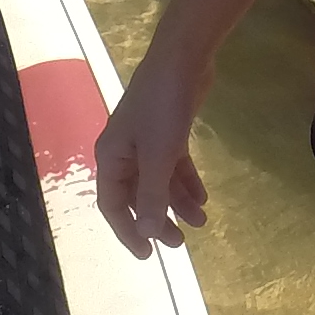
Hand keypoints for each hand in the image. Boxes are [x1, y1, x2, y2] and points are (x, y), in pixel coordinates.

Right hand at [92, 42, 212, 258]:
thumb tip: (145, 232)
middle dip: (157, 220)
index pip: (112, 204)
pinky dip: (186, 182)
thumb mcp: (157, 155)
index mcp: (111, 157)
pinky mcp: (168, 131)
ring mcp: (146, 142)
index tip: (148, 254)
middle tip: (180, 243)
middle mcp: (124, 152)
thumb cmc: (162, 107)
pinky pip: (173, 166)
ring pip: (158, 183)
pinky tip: (202, 198)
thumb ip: (151, 195)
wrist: (183, 59)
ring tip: (201, 222)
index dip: (127, 231)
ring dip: (177, 203)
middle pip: (136, 197)